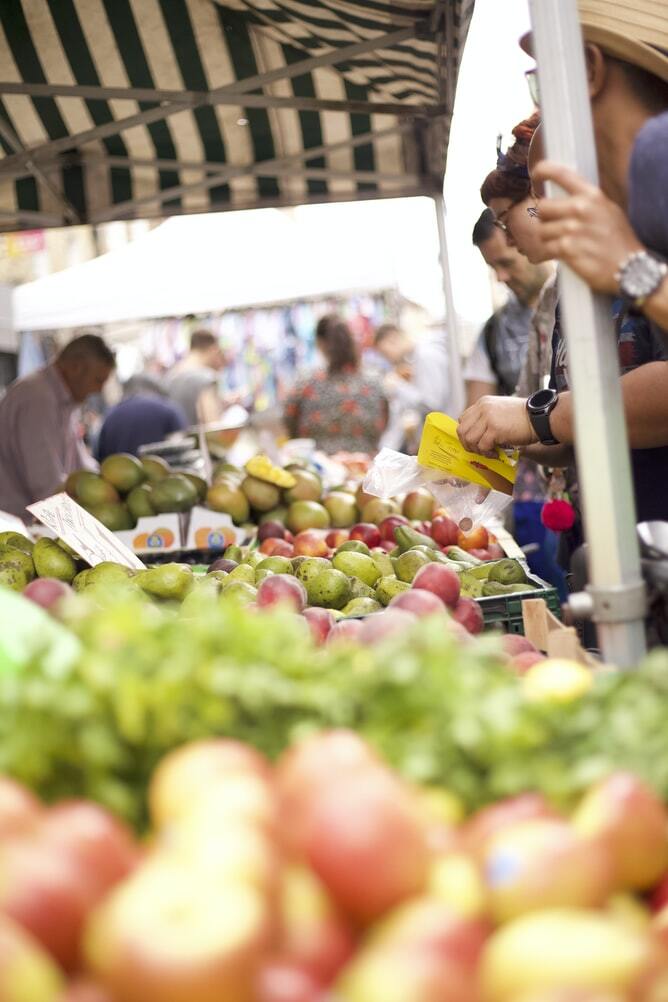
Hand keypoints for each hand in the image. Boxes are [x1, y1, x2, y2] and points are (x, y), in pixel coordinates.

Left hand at [457, 396, 537, 453]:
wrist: (540, 417)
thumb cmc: (524, 417)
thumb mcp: (501, 411)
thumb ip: (487, 419)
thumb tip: (475, 437)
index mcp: (483, 403)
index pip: (463, 419)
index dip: (466, 433)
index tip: (475, 442)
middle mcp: (483, 408)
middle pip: (462, 430)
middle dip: (468, 444)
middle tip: (479, 451)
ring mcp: (488, 418)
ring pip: (470, 439)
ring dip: (477, 450)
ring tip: (489, 452)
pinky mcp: (495, 429)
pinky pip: (482, 446)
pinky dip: (487, 453)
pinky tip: (496, 454)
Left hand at [532, 161, 642, 293]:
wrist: (629, 268)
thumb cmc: (619, 241)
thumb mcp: (608, 210)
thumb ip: (586, 202)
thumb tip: (562, 197)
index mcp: (592, 195)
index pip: (561, 174)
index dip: (543, 171)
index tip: (536, 174)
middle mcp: (581, 209)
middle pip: (543, 207)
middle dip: (545, 219)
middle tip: (555, 227)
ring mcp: (572, 229)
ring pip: (542, 230)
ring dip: (548, 239)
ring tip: (564, 244)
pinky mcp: (567, 249)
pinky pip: (546, 248)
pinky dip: (551, 253)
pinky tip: (563, 255)